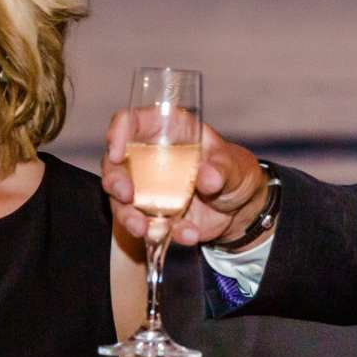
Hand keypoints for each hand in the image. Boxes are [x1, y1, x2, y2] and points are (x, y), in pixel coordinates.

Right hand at [101, 112, 266, 246]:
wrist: (241, 209)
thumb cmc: (234, 171)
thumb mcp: (234, 165)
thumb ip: (222, 169)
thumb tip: (209, 178)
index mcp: (165, 131)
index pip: (130, 122)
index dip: (117, 133)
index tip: (117, 152)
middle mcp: (147, 158)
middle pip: (114, 164)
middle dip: (115, 181)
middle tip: (126, 195)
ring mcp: (147, 189)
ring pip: (121, 200)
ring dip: (128, 216)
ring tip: (143, 228)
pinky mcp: (153, 215)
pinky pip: (146, 225)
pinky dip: (162, 233)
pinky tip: (187, 234)